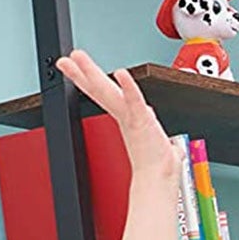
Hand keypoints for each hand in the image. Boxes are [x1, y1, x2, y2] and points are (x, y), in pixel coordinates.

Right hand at [54, 50, 176, 183]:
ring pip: (109, 91)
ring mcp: (132, 119)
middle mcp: (126, 117)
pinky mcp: (141, 122)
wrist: (158, 180)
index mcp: (129, 120)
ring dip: (93, 73)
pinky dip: (129, 87)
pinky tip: (121, 74)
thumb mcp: (162, 146)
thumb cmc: (159, 167)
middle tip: (66, 60)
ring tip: (78, 58)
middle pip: (101, 91)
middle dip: (83, 73)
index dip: (91, 83)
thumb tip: (172, 145)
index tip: (80, 71)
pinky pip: (135, 100)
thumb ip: (166, 142)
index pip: (106, 96)